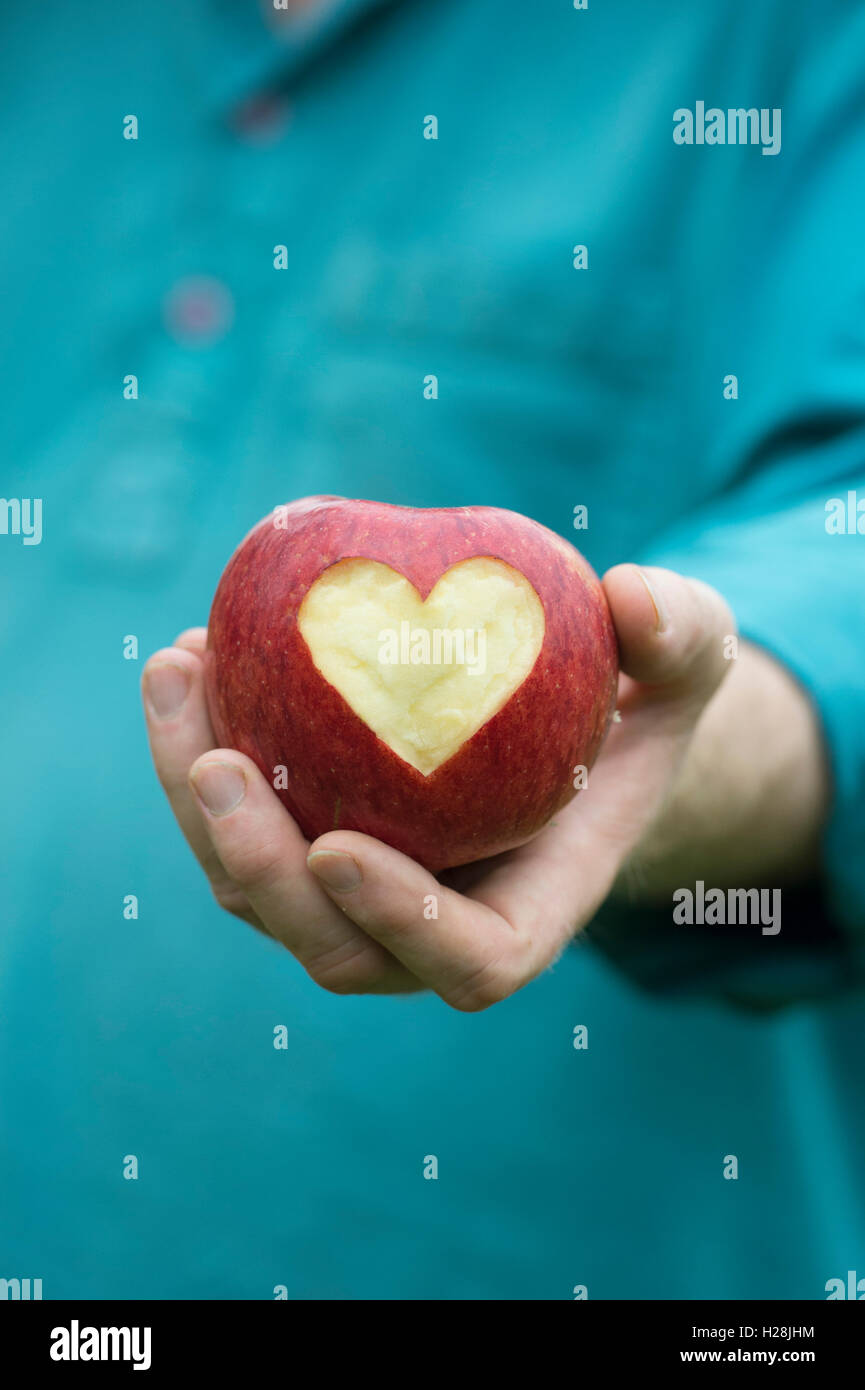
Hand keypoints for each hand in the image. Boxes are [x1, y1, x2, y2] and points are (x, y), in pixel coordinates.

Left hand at [141, 565, 733, 1009]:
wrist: (568, 724)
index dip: (403, 924)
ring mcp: (361, 894)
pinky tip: (191, 657)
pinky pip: (236, 823)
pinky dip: (197, 750)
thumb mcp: (689, 658)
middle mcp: (433, 925)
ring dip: (198, 801)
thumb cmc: (636, 702)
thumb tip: (633, 599)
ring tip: (179, 671)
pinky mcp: (307, 841)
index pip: (470, 960)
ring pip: (257, 890)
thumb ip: (683, 635)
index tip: (340, 847)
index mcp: (530, 907)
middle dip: (262, 869)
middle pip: (331, 946)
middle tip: (218, 759)